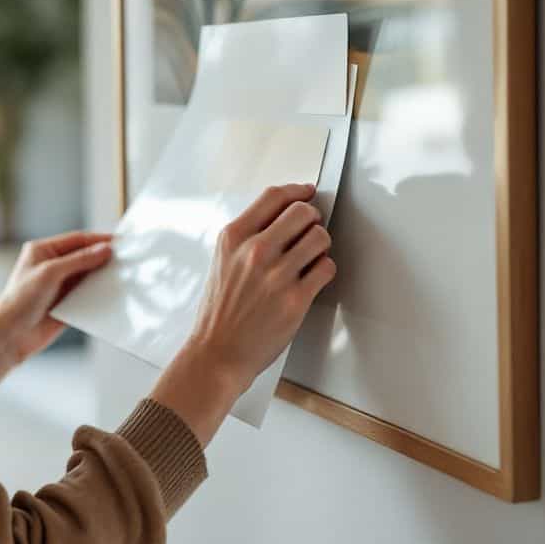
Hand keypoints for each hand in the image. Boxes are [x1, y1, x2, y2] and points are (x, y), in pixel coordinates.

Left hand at [0, 231, 113, 403]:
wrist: (11, 336)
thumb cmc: (20, 300)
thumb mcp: (50, 273)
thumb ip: (79, 260)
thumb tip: (104, 249)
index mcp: (42, 251)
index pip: (76, 240)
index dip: (98, 240)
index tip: (119, 242)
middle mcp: (52, 266)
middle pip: (84, 256)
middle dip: (103, 258)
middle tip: (126, 258)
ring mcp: (59, 285)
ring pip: (88, 276)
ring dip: (102, 276)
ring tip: (123, 275)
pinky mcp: (66, 304)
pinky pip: (87, 295)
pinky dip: (99, 293)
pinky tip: (112, 293)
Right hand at [150, 183, 335, 445]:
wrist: (217, 352)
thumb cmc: (219, 311)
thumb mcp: (221, 261)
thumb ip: (248, 237)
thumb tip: (283, 215)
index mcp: (233, 237)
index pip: (274, 196)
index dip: (296, 191)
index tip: (306, 192)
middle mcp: (255, 251)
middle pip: (302, 212)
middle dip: (312, 218)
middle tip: (310, 229)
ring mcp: (276, 275)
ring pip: (320, 237)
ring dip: (320, 244)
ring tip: (311, 256)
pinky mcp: (296, 299)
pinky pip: (327, 267)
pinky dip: (324, 269)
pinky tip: (312, 277)